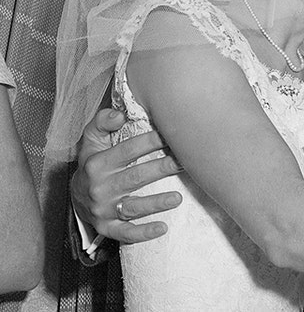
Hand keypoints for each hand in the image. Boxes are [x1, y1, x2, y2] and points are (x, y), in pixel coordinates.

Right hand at [71, 108, 182, 242]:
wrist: (74, 196)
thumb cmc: (92, 163)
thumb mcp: (91, 140)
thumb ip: (102, 122)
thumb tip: (119, 114)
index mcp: (98, 164)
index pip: (127, 151)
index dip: (150, 142)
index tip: (172, 134)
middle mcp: (100, 187)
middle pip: (135, 177)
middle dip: (161, 169)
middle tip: (184, 162)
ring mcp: (103, 209)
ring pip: (131, 207)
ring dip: (155, 203)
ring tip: (177, 198)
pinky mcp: (107, 227)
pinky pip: (125, 233)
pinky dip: (142, 233)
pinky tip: (162, 229)